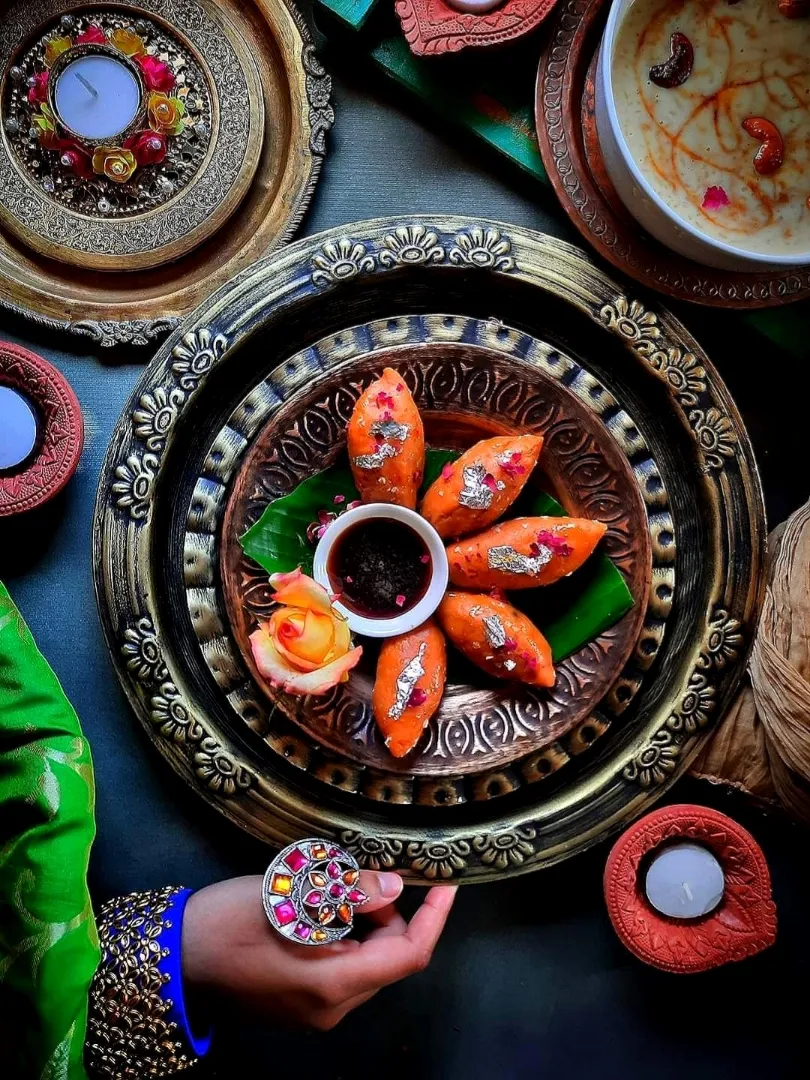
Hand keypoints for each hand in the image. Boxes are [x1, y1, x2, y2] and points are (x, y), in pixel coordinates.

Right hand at [182, 873, 456, 1030]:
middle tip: (356, 873)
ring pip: (365, 958)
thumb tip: (396, 888)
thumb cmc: (225, 924)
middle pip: (388, 955)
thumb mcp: (286, 896)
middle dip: (386, 910)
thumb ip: (345, 892)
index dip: (433, 918)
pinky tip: (311, 907)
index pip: (408, 955)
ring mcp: (314, 1010)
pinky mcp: (299, 1001)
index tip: (446, 883)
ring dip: (361, 918)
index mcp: (333, 985)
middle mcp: (332, 1007)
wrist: (170, 958)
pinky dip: (341, 932)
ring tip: (324, 885)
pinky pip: (340, 964)